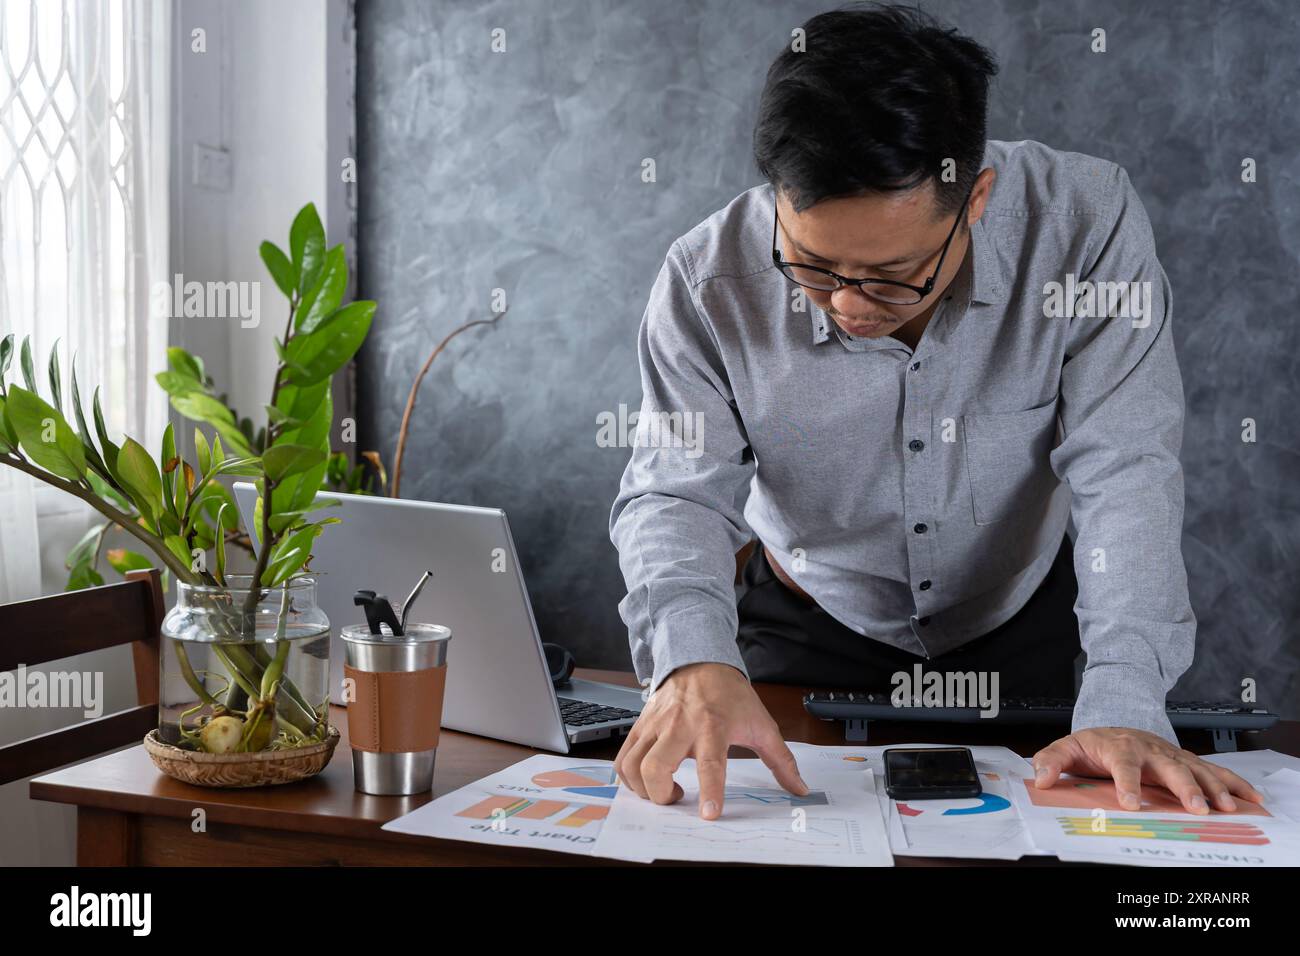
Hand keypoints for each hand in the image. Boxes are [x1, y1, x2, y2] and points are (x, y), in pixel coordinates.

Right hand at [614, 661, 808, 819]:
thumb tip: (799, 788)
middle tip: (677, 799)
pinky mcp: (641, 724)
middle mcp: (680, 725)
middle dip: (661, 795)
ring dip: (643, 789)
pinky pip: (623, 756)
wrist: (700, 660)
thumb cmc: (730, 695)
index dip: (709, 790)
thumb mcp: (761, 723)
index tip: (710, 813)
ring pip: (633, 764)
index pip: (710, 762)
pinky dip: (628, 776)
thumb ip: (780, 759)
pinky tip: (644, 780)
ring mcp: (656, 724)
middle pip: (656, 767)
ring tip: (661, 790)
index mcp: (713, 726)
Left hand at [1032, 727, 1264, 813]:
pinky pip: (1213, 771)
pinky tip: (1249, 797)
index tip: (1131, 804)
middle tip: (1195, 809)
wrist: (1115, 725)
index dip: (1127, 783)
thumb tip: (1040, 778)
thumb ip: (1050, 761)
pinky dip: (1233, 783)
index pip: (1122, 764)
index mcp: (1119, 747)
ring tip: (1225, 808)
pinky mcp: (1186, 761)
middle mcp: (1149, 749)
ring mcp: (1171, 754)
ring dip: (1212, 787)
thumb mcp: (1067, 748)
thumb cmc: (1093, 743)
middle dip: (1183, 787)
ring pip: (1196, 769)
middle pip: (1169, 767)